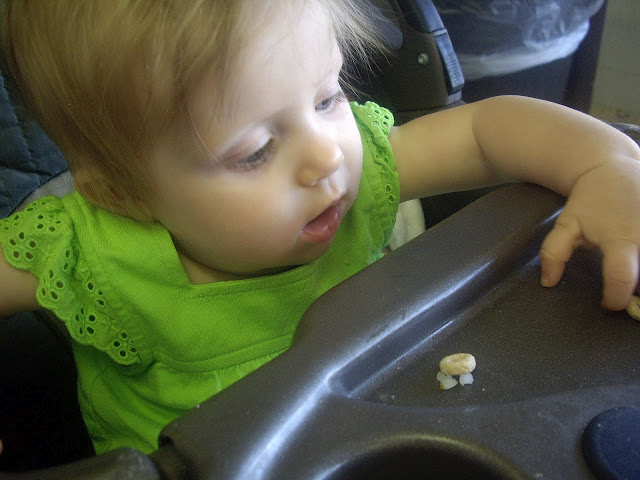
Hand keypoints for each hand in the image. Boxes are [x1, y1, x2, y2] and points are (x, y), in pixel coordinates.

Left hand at [539, 156, 639, 309]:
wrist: (613, 167)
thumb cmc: (590, 201)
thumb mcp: (566, 224)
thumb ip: (553, 254)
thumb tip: (548, 282)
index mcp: (620, 237)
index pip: (622, 277)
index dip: (616, 298)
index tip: (608, 304)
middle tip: (632, 293)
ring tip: (637, 276)